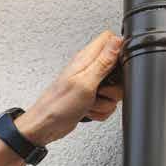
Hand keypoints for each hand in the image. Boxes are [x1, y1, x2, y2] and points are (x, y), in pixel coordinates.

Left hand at [15, 31, 125, 145]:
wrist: (46, 126)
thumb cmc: (58, 104)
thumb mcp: (85, 82)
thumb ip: (104, 61)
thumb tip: (117, 40)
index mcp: (87, 58)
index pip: (110, 39)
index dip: (120, 50)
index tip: (117, 68)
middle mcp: (89, 68)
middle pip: (118, 68)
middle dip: (115, 85)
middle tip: (102, 90)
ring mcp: (91, 83)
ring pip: (114, 88)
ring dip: (106, 101)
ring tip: (92, 101)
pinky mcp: (91, 96)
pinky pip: (108, 102)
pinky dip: (101, 109)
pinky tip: (89, 109)